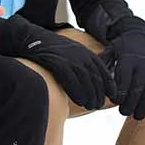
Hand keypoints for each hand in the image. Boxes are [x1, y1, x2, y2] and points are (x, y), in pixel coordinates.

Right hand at [0, 16, 115, 110]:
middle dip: (99, 93)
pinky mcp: (58, 63)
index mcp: (85, 52)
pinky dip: (77, 93)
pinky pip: (71, 81)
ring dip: (90, 96)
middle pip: (96, 78)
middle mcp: (80, 55)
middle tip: (98, 105)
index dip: (110, 85)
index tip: (112, 96)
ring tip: (91, 106)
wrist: (31, 39)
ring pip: (86, 81)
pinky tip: (80, 101)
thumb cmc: (51, 48)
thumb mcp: (71, 51)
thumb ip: (83, 62)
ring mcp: (69, 59)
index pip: (103, 71)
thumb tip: (93, 78)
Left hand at [100, 18, 144, 119]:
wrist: (139, 39)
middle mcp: (143, 64)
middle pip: (137, 88)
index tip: (114, 101)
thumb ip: (102, 63)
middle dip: (130, 103)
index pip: (124, 80)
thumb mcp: (109, 50)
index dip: (119, 94)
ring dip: (143, 107)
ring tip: (136, 116)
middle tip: (123, 112)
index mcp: (128, 59)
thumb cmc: (119, 49)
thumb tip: (94, 76)